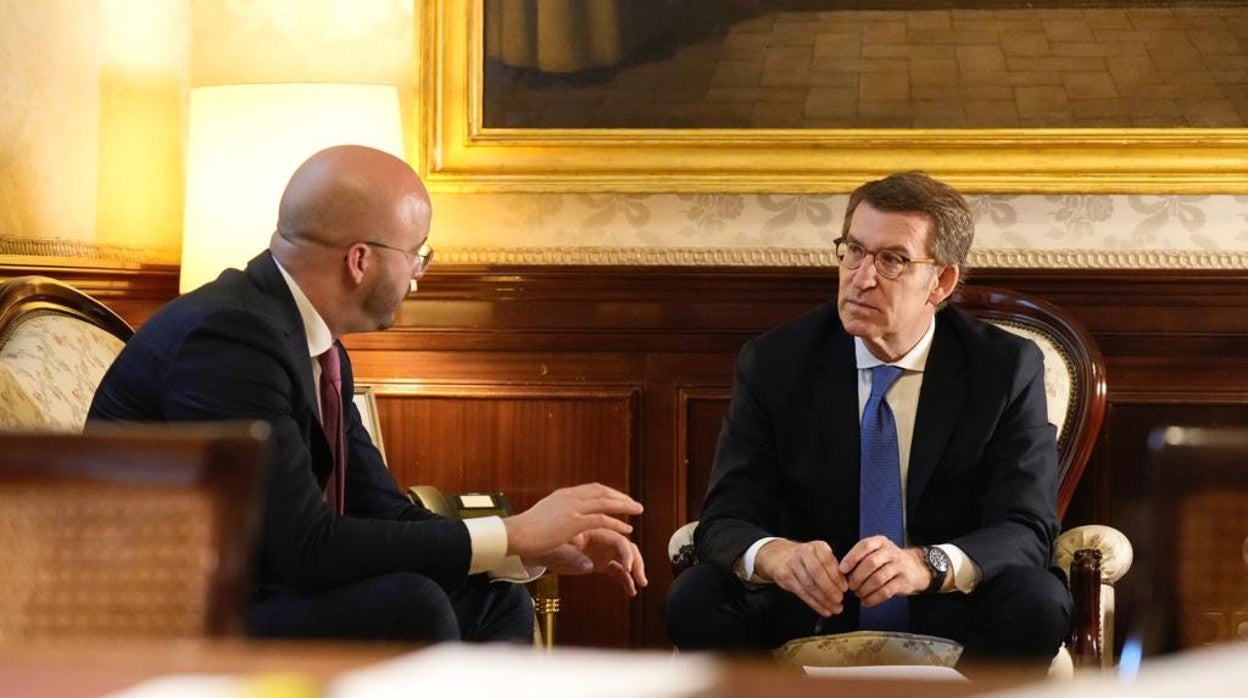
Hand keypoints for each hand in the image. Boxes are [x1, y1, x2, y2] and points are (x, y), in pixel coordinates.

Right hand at [502, 483, 642, 558]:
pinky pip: (602, 519)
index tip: (619, 498)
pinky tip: (626, 528)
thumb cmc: (526, 531)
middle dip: (620, 497)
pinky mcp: (574, 521)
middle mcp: (570, 497)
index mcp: (564, 495)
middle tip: (634, 504)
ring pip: (606, 502)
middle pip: (602, 491)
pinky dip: (616, 523)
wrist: (516, 534)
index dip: (608, 493)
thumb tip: (563, 522)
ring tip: (637, 511)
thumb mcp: (545, 518)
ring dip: (625, 506)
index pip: (592, 489)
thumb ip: (558, 517)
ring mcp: (573, 508)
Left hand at [531, 529, 647, 595]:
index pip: (617, 538)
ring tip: (639, 584)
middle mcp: (601, 538)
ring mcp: (601, 551)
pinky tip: (630, 590)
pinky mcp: (600, 563)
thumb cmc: (544, 543)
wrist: (534, 547)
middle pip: (627, 546)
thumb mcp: (556, 550)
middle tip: (641, 578)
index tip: (627, 567)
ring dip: (635, 570)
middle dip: (637, 562)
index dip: (625, 552)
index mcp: (592, 530)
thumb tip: (588, 565)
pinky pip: (617, 570)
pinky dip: (625, 579)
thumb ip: (573, 556)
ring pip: (625, 558)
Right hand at [754, 539, 847, 617]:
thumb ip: (832, 568)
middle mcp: (803, 552)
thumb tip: (845, 587)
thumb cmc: (807, 559)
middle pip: (817, 572)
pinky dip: (815, 604)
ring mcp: (792, 564)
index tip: (845, 588)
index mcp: (817, 546)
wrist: (780, 556)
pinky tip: (824, 610)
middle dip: (829, 588)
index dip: (836, 576)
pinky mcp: (785, 576)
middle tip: (840, 599)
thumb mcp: (821, 556)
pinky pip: (802, 593)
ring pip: (809, 585)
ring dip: (823, 599)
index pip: (827, 560)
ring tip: (835, 608)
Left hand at [838, 536, 929, 606]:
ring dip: (864, 589)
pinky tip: (865, 602)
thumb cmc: (887, 561)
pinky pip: (886, 591)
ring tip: (857, 594)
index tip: (841, 570)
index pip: (864, 546)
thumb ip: (860, 557)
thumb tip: (840, 572)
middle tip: (850, 587)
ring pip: (877, 579)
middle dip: (856, 577)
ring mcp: (899, 566)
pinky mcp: (904, 581)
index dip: (851, 558)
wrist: (915, 568)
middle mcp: (891, 551)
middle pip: (870, 563)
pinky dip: (873, 598)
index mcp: (880, 542)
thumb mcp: (876, 552)